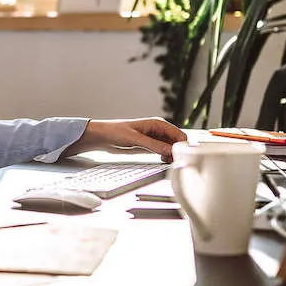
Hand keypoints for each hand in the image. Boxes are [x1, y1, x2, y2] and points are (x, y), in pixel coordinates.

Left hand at [68, 118, 186, 161]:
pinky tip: (162, 160)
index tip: (180, 157)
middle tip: (175, 162)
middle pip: (178, 142)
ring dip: (173, 155)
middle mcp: (159, 130)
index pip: (179, 134)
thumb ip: (153, 145)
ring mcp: (156, 138)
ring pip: (172, 148)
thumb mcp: (134, 139)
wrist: (102, 137)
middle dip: (179, 151)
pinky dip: (167, 157)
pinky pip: (165, 151)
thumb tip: (170, 150)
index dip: (182, 146)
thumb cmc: (115, 132)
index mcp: (157, 124)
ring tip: (168, 162)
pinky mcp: (151, 146)